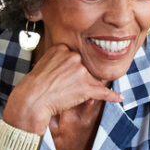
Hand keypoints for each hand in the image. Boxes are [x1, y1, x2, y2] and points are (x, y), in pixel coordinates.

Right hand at [4, 43, 121, 131]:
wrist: (31, 101)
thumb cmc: (33, 85)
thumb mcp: (43, 63)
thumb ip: (59, 59)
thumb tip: (75, 64)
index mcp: (62, 48)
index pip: (74, 58)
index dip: (67, 70)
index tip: (57, 77)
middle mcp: (73, 57)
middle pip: (83, 68)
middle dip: (75, 78)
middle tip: (58, 87)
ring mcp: (81, 72)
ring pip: (90, 80)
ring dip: (82, 88)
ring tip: (65, 94)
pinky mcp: (86, 88)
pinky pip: (102, 92)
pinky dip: (111, 96)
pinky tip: (119, 98)